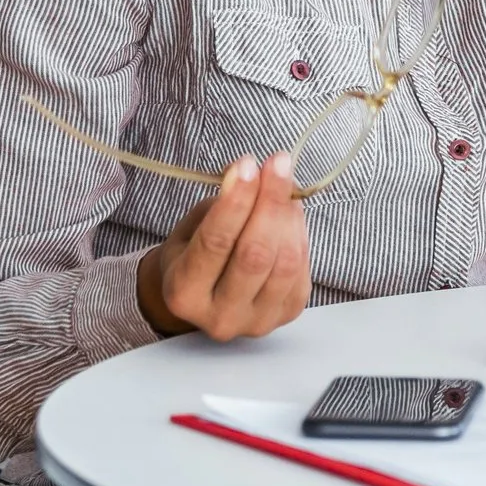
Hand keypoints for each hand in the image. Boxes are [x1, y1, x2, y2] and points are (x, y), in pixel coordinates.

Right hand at [136, 153, 310, 341]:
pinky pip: (302, 267)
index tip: (247, 163)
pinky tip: (290, 211)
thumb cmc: (196, 253)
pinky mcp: (288, 314)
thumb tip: (249, 170)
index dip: (236, 200)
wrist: (207, 296)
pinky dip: (299, 231)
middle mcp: (220, 317)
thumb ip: (219, 202)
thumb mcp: (195, 225)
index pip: (215, 242)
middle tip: (276, 164)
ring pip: (285, 261)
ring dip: (289, 214)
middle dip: (269, 201)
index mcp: (184, 294)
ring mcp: (257, 321)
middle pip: (255, 254)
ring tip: (284, 185)